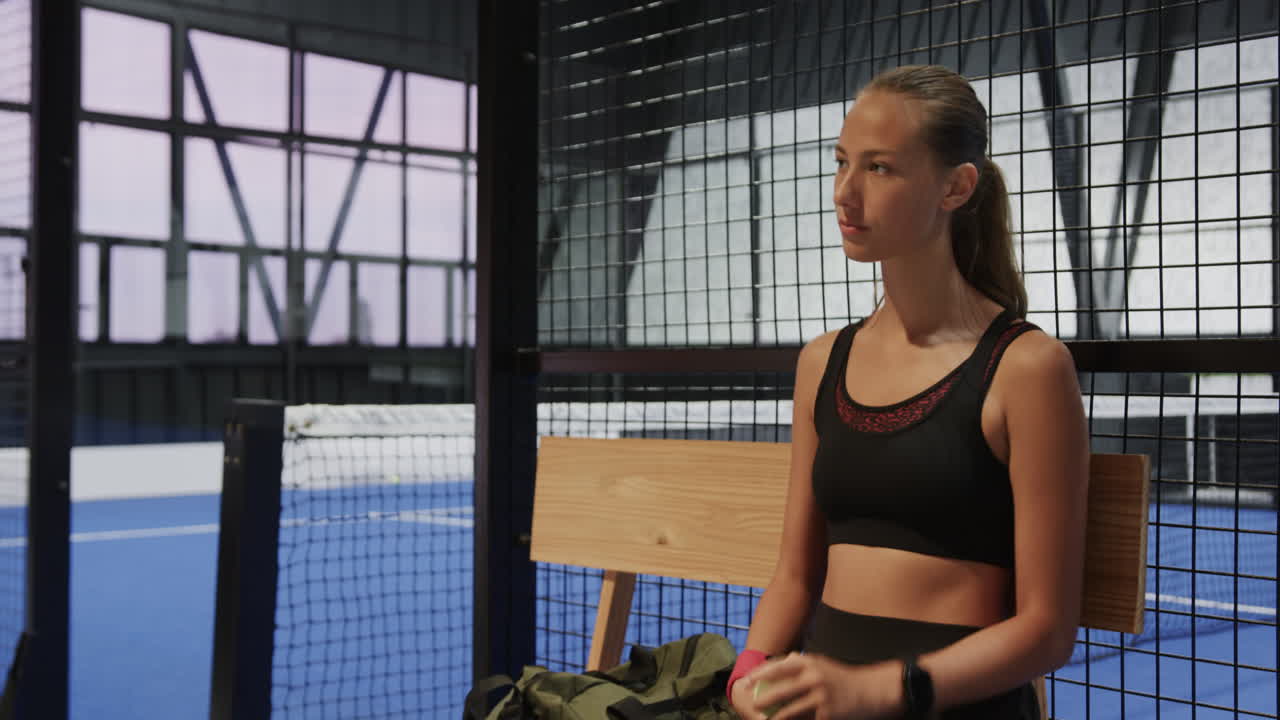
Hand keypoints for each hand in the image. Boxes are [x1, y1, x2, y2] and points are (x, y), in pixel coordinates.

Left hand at [738, 653, 899, 719]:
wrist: (870, 691)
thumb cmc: (841, 677)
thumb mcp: (822, 664)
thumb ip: (801, 663)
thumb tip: (777, 664)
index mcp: (810, 663)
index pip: (779, 667)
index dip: (761, 674)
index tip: (748, 681)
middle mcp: (814, 677)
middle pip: (781, 691)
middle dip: (763, 700)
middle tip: (752, 706)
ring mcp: (821, 697)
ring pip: (791, 711)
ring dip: (776, 718)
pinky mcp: (827, 714)